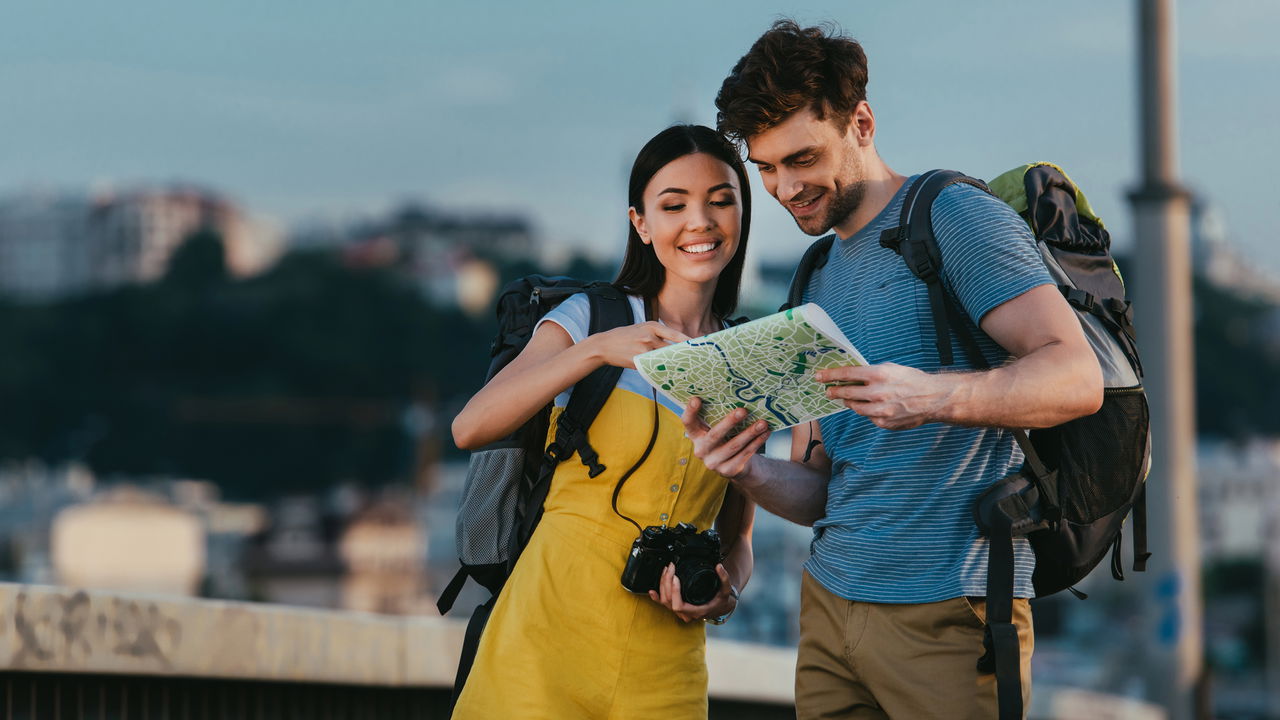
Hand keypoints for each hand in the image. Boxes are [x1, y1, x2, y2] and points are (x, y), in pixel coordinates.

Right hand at [588, 321, 688, 368]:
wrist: (604, 345)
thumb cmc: (624, 336)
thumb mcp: (640, 327)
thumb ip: (656, 333)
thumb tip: (674, 343)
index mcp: (651, 325)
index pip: (675, 334)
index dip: (688, 341)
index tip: (700, 346)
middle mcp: (649, 336)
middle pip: (672, 348)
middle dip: (684, 355)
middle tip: (697, 362)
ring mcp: (643, 350)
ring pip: (664, 359)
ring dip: (674, 365)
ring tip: (686, 370)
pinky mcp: (638, 362)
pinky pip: (654, 367)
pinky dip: (661, 370)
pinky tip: (668, 374)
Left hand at [648, 563, 735, 622]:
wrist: (720, 607)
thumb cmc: (722, 600)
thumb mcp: (726, 590)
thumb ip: (724, 578)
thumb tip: (719, 566)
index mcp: (697, 611)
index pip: (679, 605)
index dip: (675, 591)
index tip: (676, 577)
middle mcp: (687, 614)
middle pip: (669, 601)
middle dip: (667, 582)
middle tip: (670, 568)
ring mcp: (681, 612)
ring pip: (665, 601)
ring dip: (663, 585)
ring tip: (666, 571)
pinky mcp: (678, 608)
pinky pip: (664, 605)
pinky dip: (656, 598)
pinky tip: (652, 591)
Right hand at [681, 398, 769, 480]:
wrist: (734, 464)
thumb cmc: (726, 437)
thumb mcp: (717, 428)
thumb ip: (718, 416)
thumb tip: (736, 394)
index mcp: (695, 435)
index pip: (688, 422)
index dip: (690, 411)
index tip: (696, 399)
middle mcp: (701, 450)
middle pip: (714, 435)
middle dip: (730, 422)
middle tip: (743, 410)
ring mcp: (713, 462)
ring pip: (733, 445)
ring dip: (750, 433)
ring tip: (763, 423)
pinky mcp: (727, 471)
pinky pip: (744, 455)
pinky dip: (756, 443)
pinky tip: (765, 433)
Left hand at [815, 363, 949, 429]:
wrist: (933, 399)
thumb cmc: (912, 380)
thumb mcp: (891, 369)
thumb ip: (871, 373)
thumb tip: (851, 376)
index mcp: (879, 374)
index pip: (847, 374)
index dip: (830, 375)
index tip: (819, 377)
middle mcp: (878, 393)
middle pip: (847, 393)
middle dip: (834, 392)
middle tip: (828, 391)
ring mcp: (880, 410)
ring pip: (855, 407)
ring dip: (849, 402)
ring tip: (847, 399)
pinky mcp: (884, 423)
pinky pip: (868, 417)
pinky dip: (868, 412)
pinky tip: (872, 407)